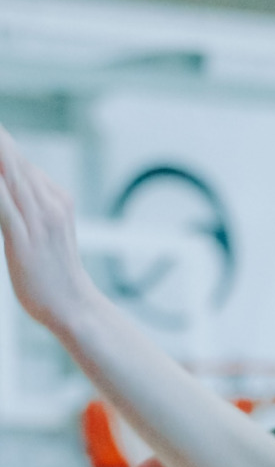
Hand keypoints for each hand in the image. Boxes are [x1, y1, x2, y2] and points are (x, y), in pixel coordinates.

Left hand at [0, 125, 95, 332]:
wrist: (75, 309)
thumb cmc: (57, 276)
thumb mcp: (50, 232)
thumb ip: (36, 207)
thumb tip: (19, 187)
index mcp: (56, 198)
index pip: (17, 158)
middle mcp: (49, 203)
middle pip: (11, 157)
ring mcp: (38, 220)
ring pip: (7, 173)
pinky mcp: (24, 239)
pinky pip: (3, 204)